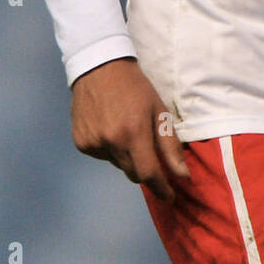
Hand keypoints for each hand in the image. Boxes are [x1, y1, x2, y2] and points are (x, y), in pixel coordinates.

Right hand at [70, 57, 190, 202]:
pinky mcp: (80, 143)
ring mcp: (93, 143)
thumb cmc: (135, 87)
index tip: (170, 196)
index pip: (148, 173)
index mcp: (133, 133)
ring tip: (126, 129)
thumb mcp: (159, 110)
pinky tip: (110, 127)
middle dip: (145, 170)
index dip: (161, 188)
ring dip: (126, 156)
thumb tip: (183, 175)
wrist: (99, 67)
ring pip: (117, 164)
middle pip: (133, 173)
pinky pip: (102, 156)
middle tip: (149, 152)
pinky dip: (110, 149)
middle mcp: (111, 142)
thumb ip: (170, 145)